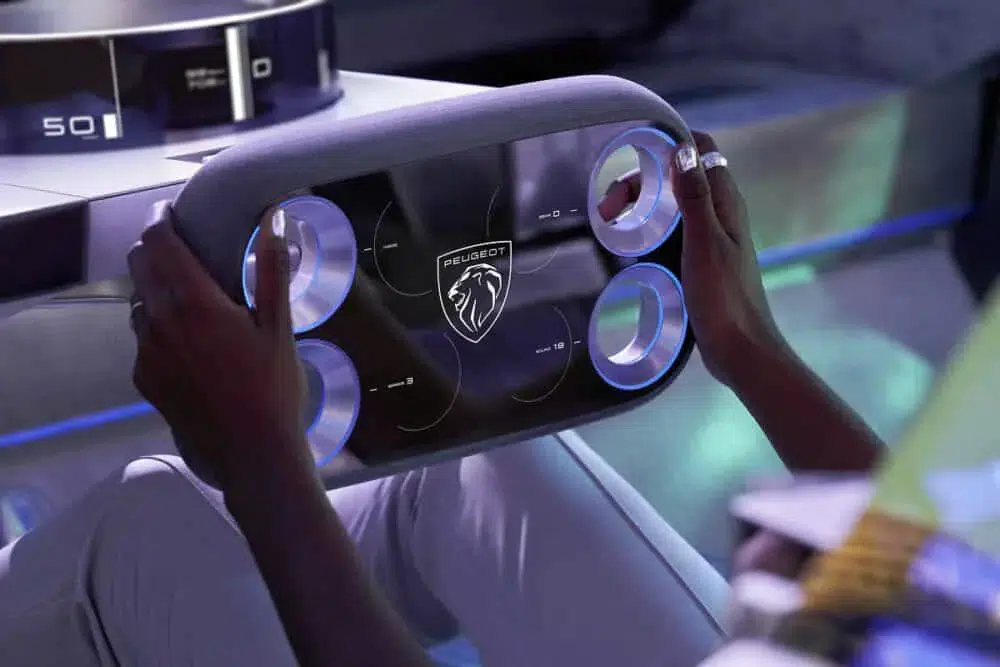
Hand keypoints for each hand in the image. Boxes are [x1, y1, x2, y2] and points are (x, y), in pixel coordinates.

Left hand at [127, 201, 311, 487]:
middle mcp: (160, 321)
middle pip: (140, 265)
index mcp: (194, 301)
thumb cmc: (273, 387)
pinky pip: (143, 338)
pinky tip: (187, 343)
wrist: (251, 452)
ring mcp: (147, 352)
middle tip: (181, 248)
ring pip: (139, 301)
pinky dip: (158, 327)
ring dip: (155, 289)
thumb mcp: (279, 327)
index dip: (161, 220)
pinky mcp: (145, 378)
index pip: (159, 242)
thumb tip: (274, 221)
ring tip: (186, 297)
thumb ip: (271, 271)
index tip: (173, 212)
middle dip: (155, 249)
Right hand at [598, 131, 783, 386]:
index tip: (630, 156)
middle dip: (639, 181)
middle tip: (607, 209)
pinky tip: (629, 244)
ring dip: (639, 204)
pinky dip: (648, 227)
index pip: (700, 150)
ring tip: (609, 224)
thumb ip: (694, 195)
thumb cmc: (723, 297)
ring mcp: (709, 236)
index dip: (667, 144)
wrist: (739, 349)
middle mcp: (718, 212)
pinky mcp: (698, 259)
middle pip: (676, 176)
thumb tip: (683, 147)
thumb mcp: (703, 242)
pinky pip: (669, 229)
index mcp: (725, 202)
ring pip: (670, 203)